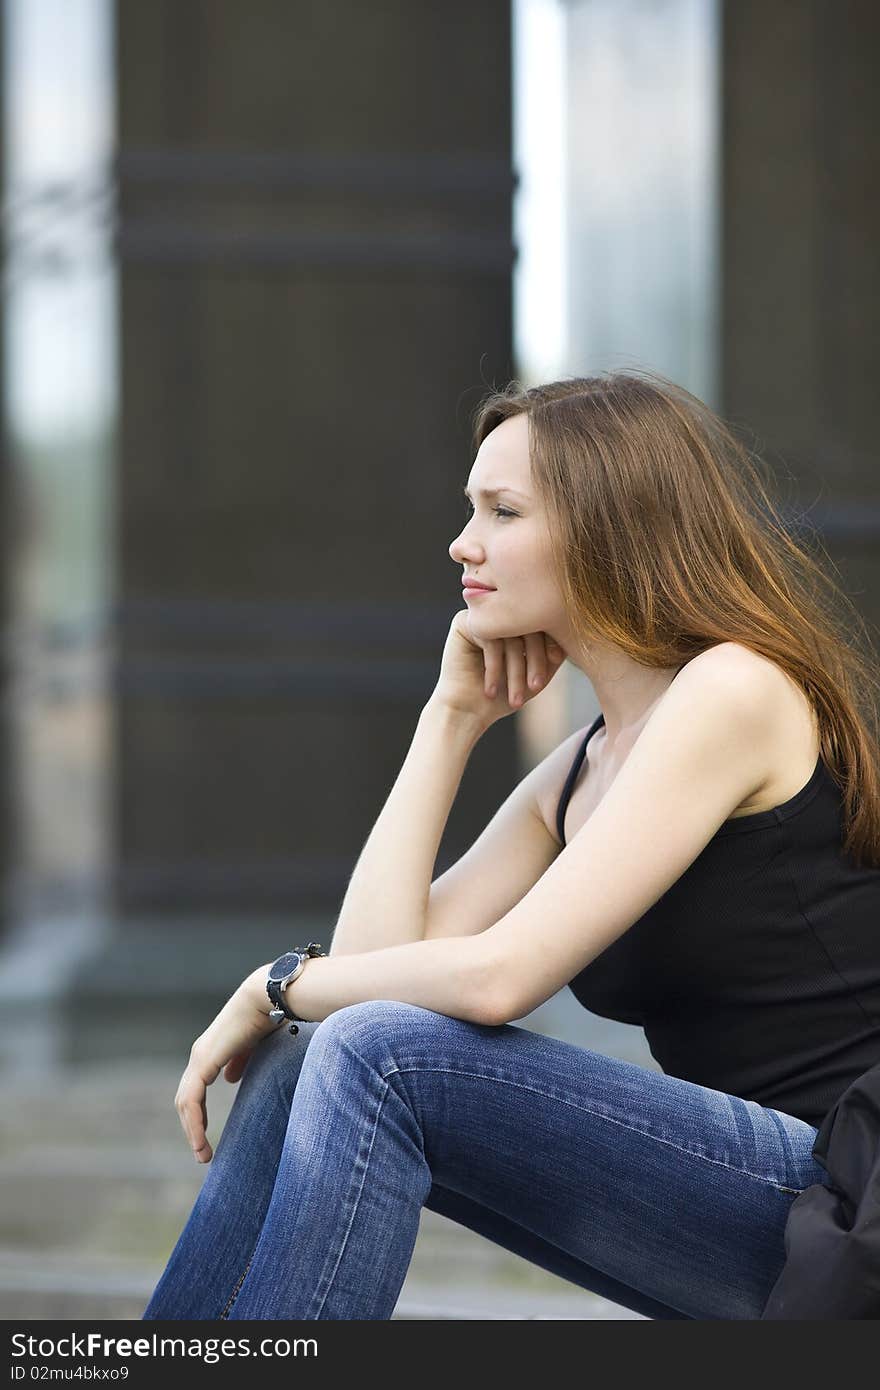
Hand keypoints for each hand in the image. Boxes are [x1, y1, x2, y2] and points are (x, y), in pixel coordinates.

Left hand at [175, 964, 276, 1163]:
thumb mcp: (251, 1048)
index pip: (195, 1091)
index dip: (198, 1115)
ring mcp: (199, 1059)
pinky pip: (192, 1099)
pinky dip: (194, 1122)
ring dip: (192, 1131)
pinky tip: (201, 1138)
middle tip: (203, 1153)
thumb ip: (239, 1062)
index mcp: (209, 1054)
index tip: (207, 1138)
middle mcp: (199, 1057)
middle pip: (185, 1100)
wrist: (265, 998)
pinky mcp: (204, 1062)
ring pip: (185, 1103)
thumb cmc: (265, 1017)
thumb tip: (230, 1079)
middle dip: (192, 1128)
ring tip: (203, 1154)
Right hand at [432, 608, 565, 726]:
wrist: (468, 710)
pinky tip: (491, 689)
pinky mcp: (463, 622)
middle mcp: (501, 613)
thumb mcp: (537, 674)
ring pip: (509, 634)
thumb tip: (574, 632)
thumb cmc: (505, 694)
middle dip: (534, 660)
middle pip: (527, 626)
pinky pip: (488, 637)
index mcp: (520, 619)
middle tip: (535, 687)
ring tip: (516, 698)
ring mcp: (482, 615)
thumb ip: (555, 653)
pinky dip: (494, 666)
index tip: (555, 660)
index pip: (542, 621)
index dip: (551, 639)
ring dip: (515, 669)